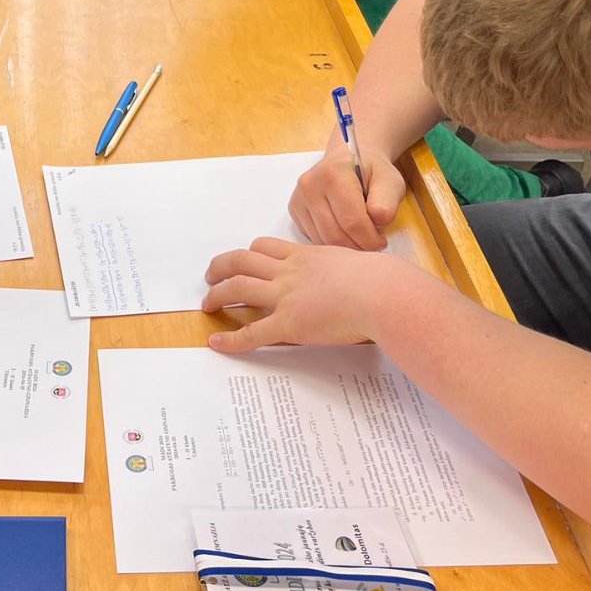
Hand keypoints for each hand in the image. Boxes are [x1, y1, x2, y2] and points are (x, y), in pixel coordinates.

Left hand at [202, 238, 393, 351]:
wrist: (383, 294)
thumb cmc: (381, 280)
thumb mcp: (358, 264)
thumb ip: (347, 270)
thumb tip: (359, 278)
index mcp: (306, 256)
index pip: (266, 247)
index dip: (249, 254)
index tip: (241, 259)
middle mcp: (290, 271)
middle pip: (243, 260)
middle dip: (222, 267)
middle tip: (211, 276)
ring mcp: (286, 296)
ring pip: (238, 287)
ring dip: (218, 295)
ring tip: (207, 304)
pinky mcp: (289, 324)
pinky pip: (252, 333)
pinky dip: (231, 339)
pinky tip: (217, 343)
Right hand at [288, 136, 406, 251]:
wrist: (349, 159)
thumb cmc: (371, 171)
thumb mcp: (390, 180)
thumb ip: (387, 201)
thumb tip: (378, 220)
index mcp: (333, 174)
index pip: (352, 222)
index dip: (370, 240)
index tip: (381, 241)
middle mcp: (310, 185)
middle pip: (335, 235)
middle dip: (358, 246)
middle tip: (373, 243)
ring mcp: (299, 198)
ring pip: (323, 240)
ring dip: (345, 246)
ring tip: (360, 234)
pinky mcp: (295, 209)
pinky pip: (314, 238)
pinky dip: (332, 242)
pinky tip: (344, 231)